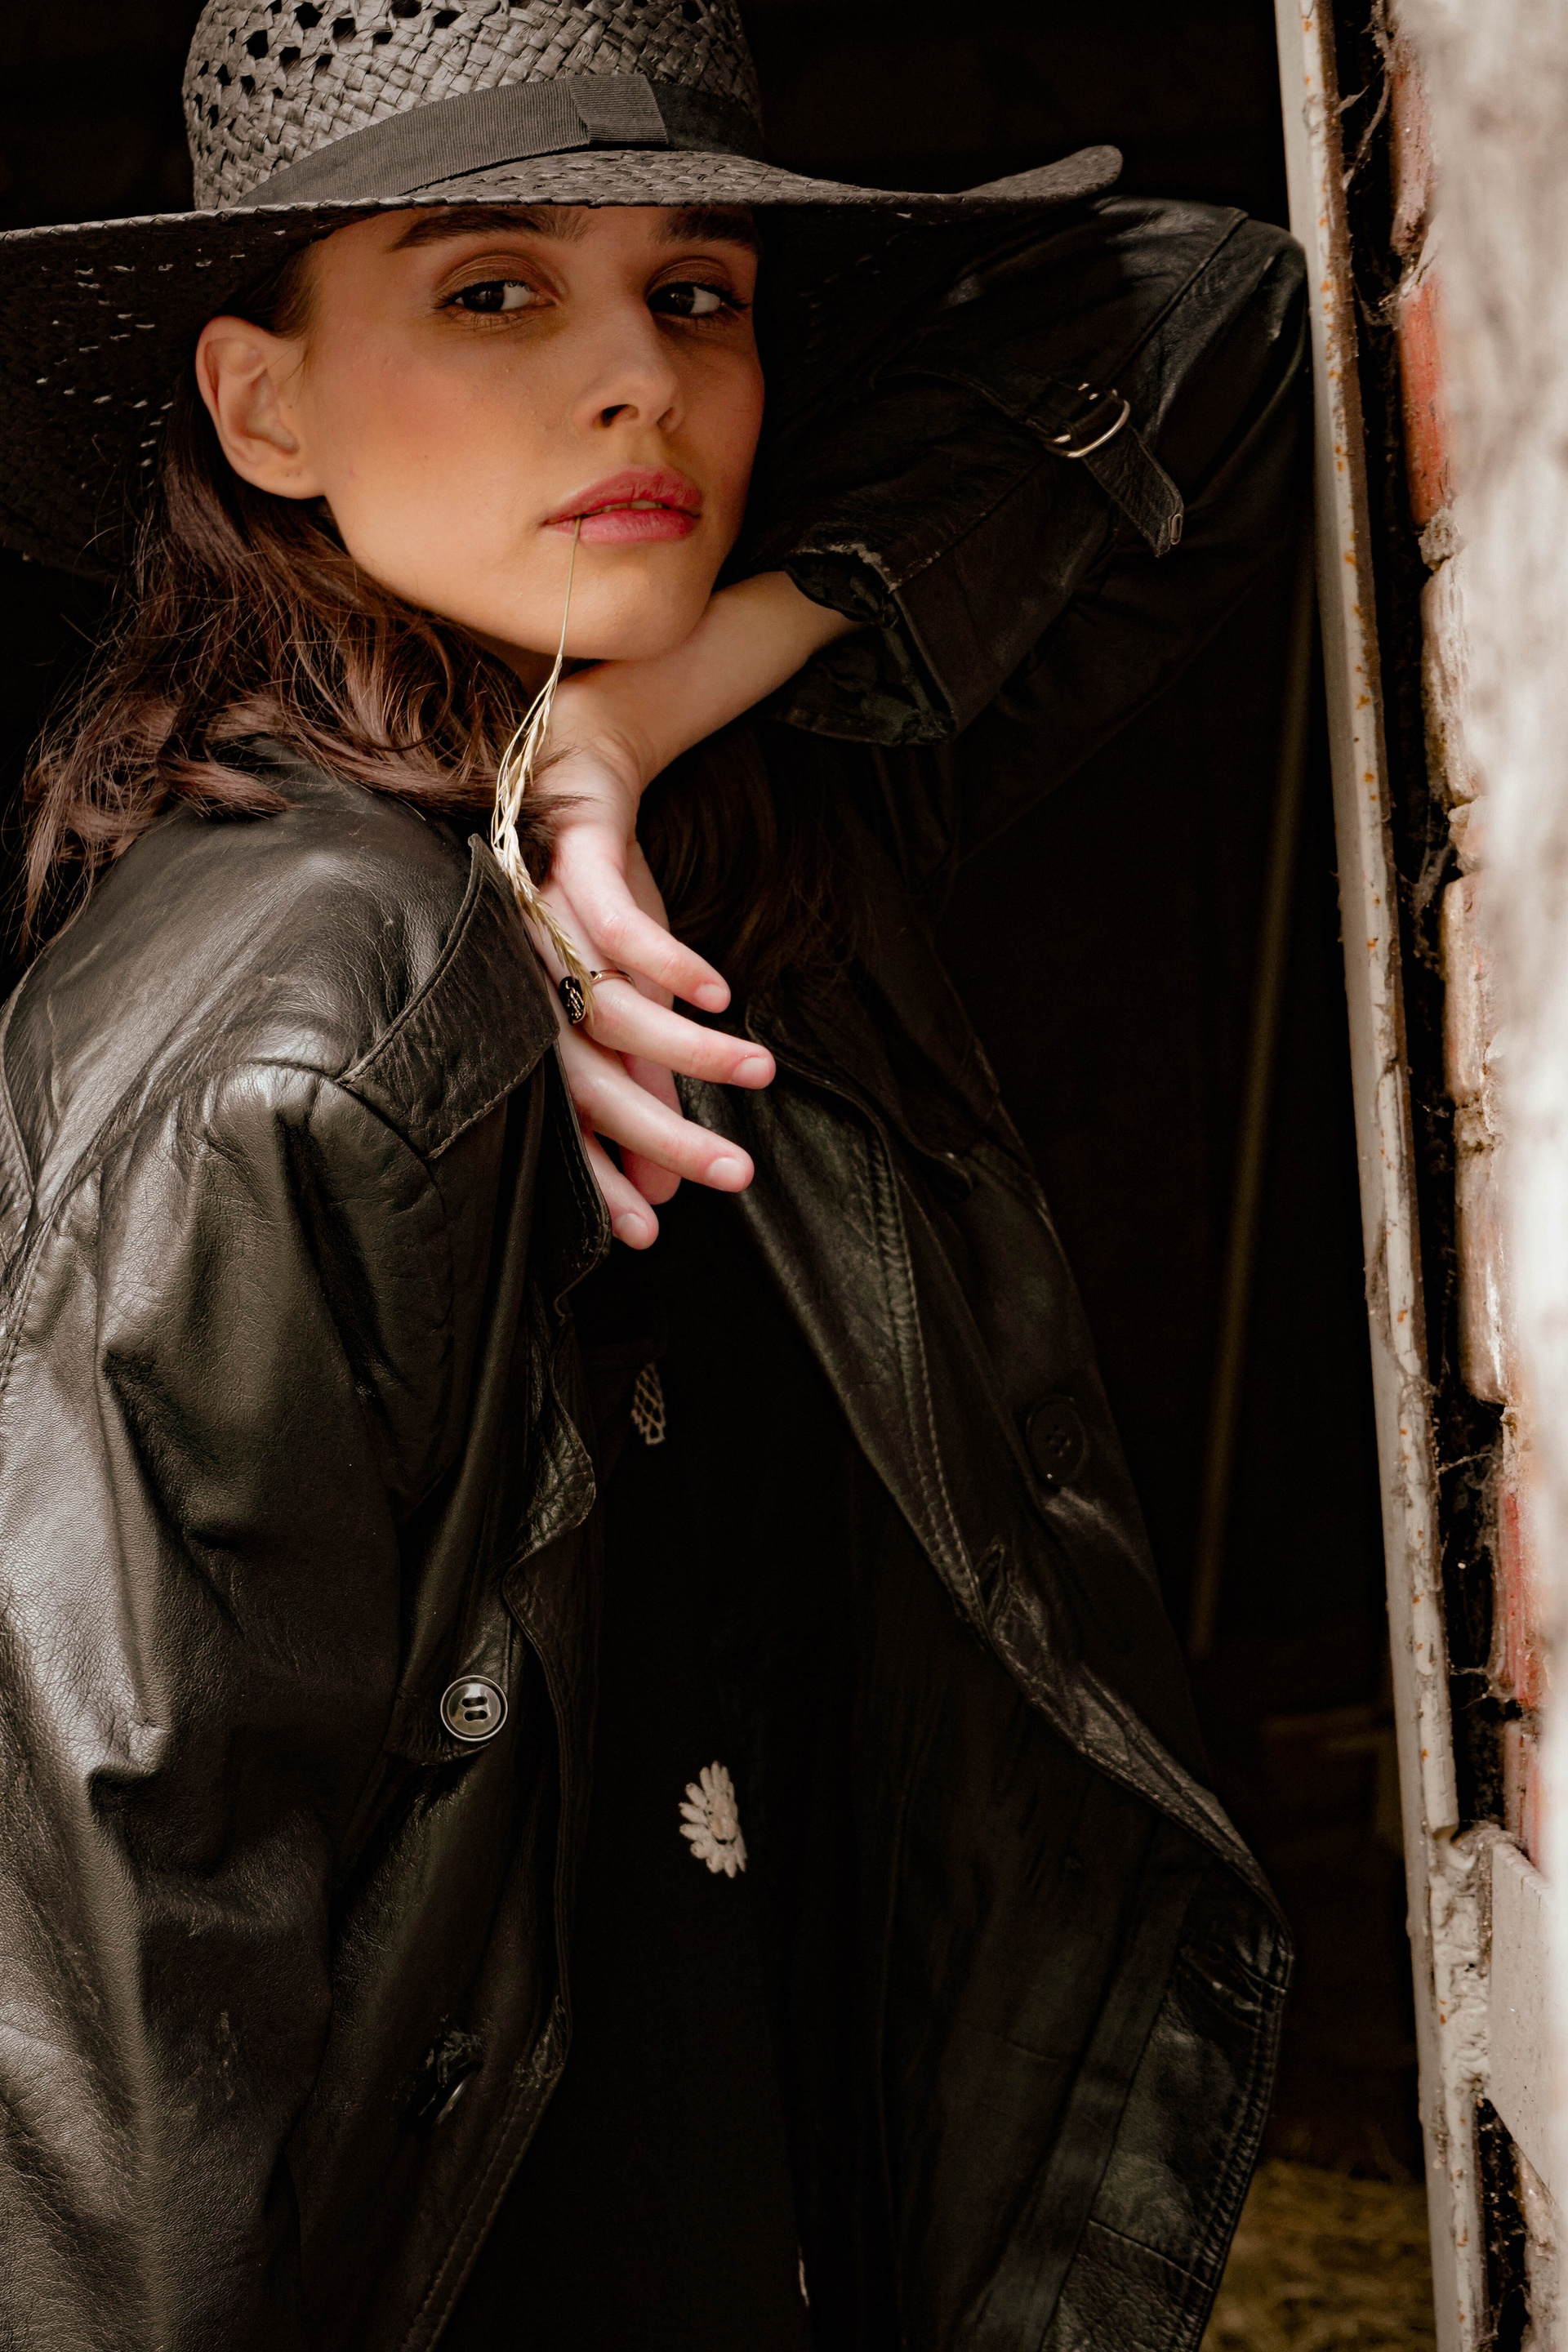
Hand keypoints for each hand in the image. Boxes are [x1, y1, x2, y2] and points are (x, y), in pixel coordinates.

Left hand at [519, 573, 859, 1246]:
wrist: (578, 770)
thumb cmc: (600, 894)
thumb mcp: (632, 993)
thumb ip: (646, 1076)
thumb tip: (671, 1169)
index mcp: (536, 1022)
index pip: (566, 1119)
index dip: (603, 1178)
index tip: (652, 1233)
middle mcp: (527, 983)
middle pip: (589, 1076)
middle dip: (659, 1134)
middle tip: (734, 1177)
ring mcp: (541, 924)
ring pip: (610, 1007)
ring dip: (687, 1048)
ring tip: (759, 1072)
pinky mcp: (569, 864)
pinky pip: (618, 925)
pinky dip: (668, 962)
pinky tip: (719, 992)